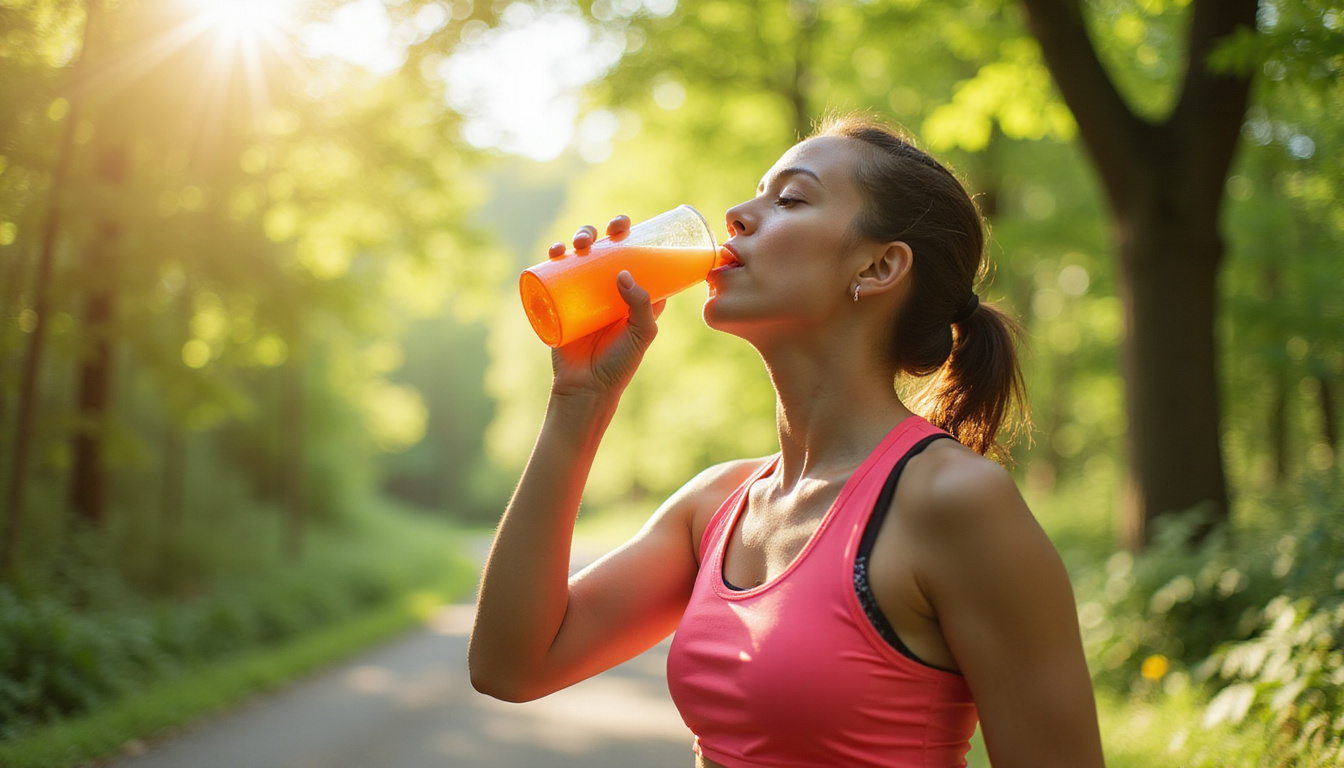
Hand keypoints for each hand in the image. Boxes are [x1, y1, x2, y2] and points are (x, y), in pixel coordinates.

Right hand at [549, 216, 664, 398]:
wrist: (586, 387)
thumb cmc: (620, 364)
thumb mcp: (642, 334)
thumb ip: (640, 304)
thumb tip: (622, 271)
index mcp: (633, 291)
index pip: (632, 254)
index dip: (629, 234)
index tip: (623, 226)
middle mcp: (608, 288)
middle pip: (603, 249)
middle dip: (600, 232)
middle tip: (601, 234)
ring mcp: (583, 293)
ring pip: (579, 256)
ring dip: (578, 238)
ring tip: (578, 244)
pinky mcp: (560, 302)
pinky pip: (555, 274)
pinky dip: (553, 257)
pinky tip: (555, 250)